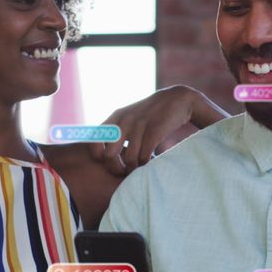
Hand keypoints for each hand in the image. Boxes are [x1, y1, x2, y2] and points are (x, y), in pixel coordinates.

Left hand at [88, 86, 227, 175]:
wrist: (177, 99)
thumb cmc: (151, 114)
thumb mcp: (129, 117)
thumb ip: (116, 130)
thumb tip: (104, 153)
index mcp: (115, 118)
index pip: (94, 142)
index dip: (99, 157)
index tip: (112, 161)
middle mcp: (124, 121)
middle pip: (109, 156)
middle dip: (116, 169)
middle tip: (125, 172)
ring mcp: (139, 125)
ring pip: (129, 159)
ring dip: (135, 168)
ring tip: (141, 167)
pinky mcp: (154, 131)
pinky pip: (144, 156)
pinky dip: (147, 164)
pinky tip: (152, 160)